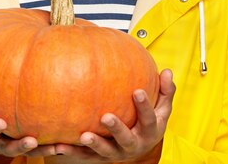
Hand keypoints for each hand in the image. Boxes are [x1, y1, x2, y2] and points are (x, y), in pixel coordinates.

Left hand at [51, 69, 175, 162]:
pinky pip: (85, 156)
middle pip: (126, 138)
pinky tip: (59, 146)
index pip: (149, 118)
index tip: (137, 91)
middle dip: (117, 129)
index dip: (144, 106)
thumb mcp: (162, 108)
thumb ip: (166, 91)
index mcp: (150, 131)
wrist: (139, 147)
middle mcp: (133, 144)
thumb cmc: (149, 121)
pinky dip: (71, 152)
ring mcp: (116, 152)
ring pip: (105, 151)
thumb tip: (168, 71)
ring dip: (94, 144)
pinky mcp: (100, 158)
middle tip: (106, 117)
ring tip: (84, 135)